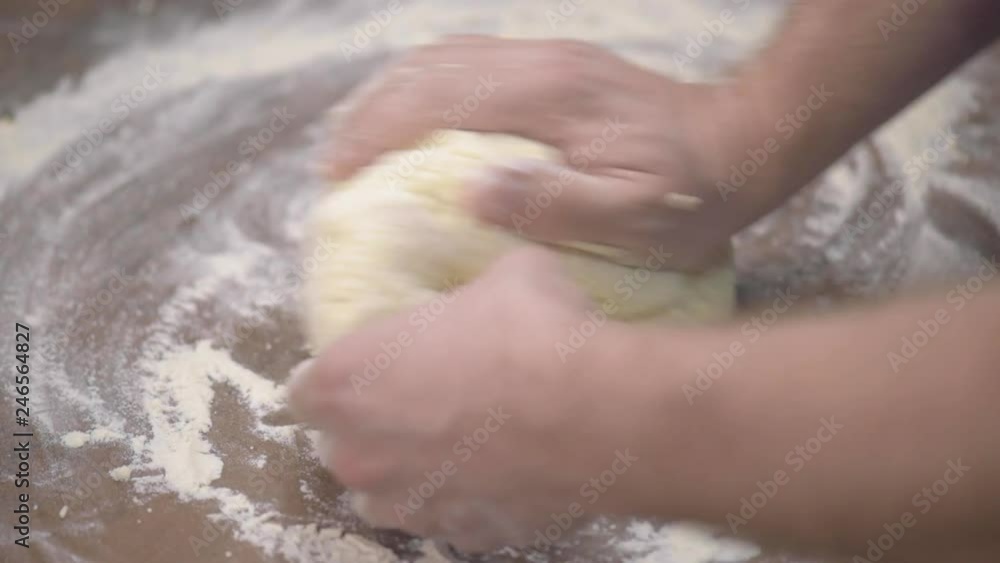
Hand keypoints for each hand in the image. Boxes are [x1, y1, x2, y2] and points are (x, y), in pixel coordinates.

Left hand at [288, 250, 643, 550]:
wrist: (597, 413)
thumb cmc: (532, 331)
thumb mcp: (503, 275)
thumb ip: (471, 290)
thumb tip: (489, 285)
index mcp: (345, 380)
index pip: (306, 388)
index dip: (340, 374)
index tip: (372, 363)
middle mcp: (360, 454)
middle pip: (343, 443)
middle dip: (373, 424)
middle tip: (424, 397)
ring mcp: (408, 504)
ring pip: (385, 492)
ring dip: (408, 470)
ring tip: (458, 443)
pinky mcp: (461, 534)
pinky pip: (447, 516)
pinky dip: (462, 498)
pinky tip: (499, 471)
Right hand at [329, 36, 762, 271]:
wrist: (742, 142)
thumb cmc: (689, 196)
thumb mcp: (631, 219)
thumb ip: (552, 203)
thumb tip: (468, 192)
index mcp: (547, 98)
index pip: (436, 101)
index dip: (377, 134)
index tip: (338, 174)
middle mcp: (538, 64)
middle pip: (427, 71)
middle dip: (368, 115)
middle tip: (334, 166)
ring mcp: (545, 58)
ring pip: (443, 60)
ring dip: (390, 97)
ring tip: (357, 143)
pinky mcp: (554, 66)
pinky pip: (469, 63)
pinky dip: (424, 88)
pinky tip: (413, 119)